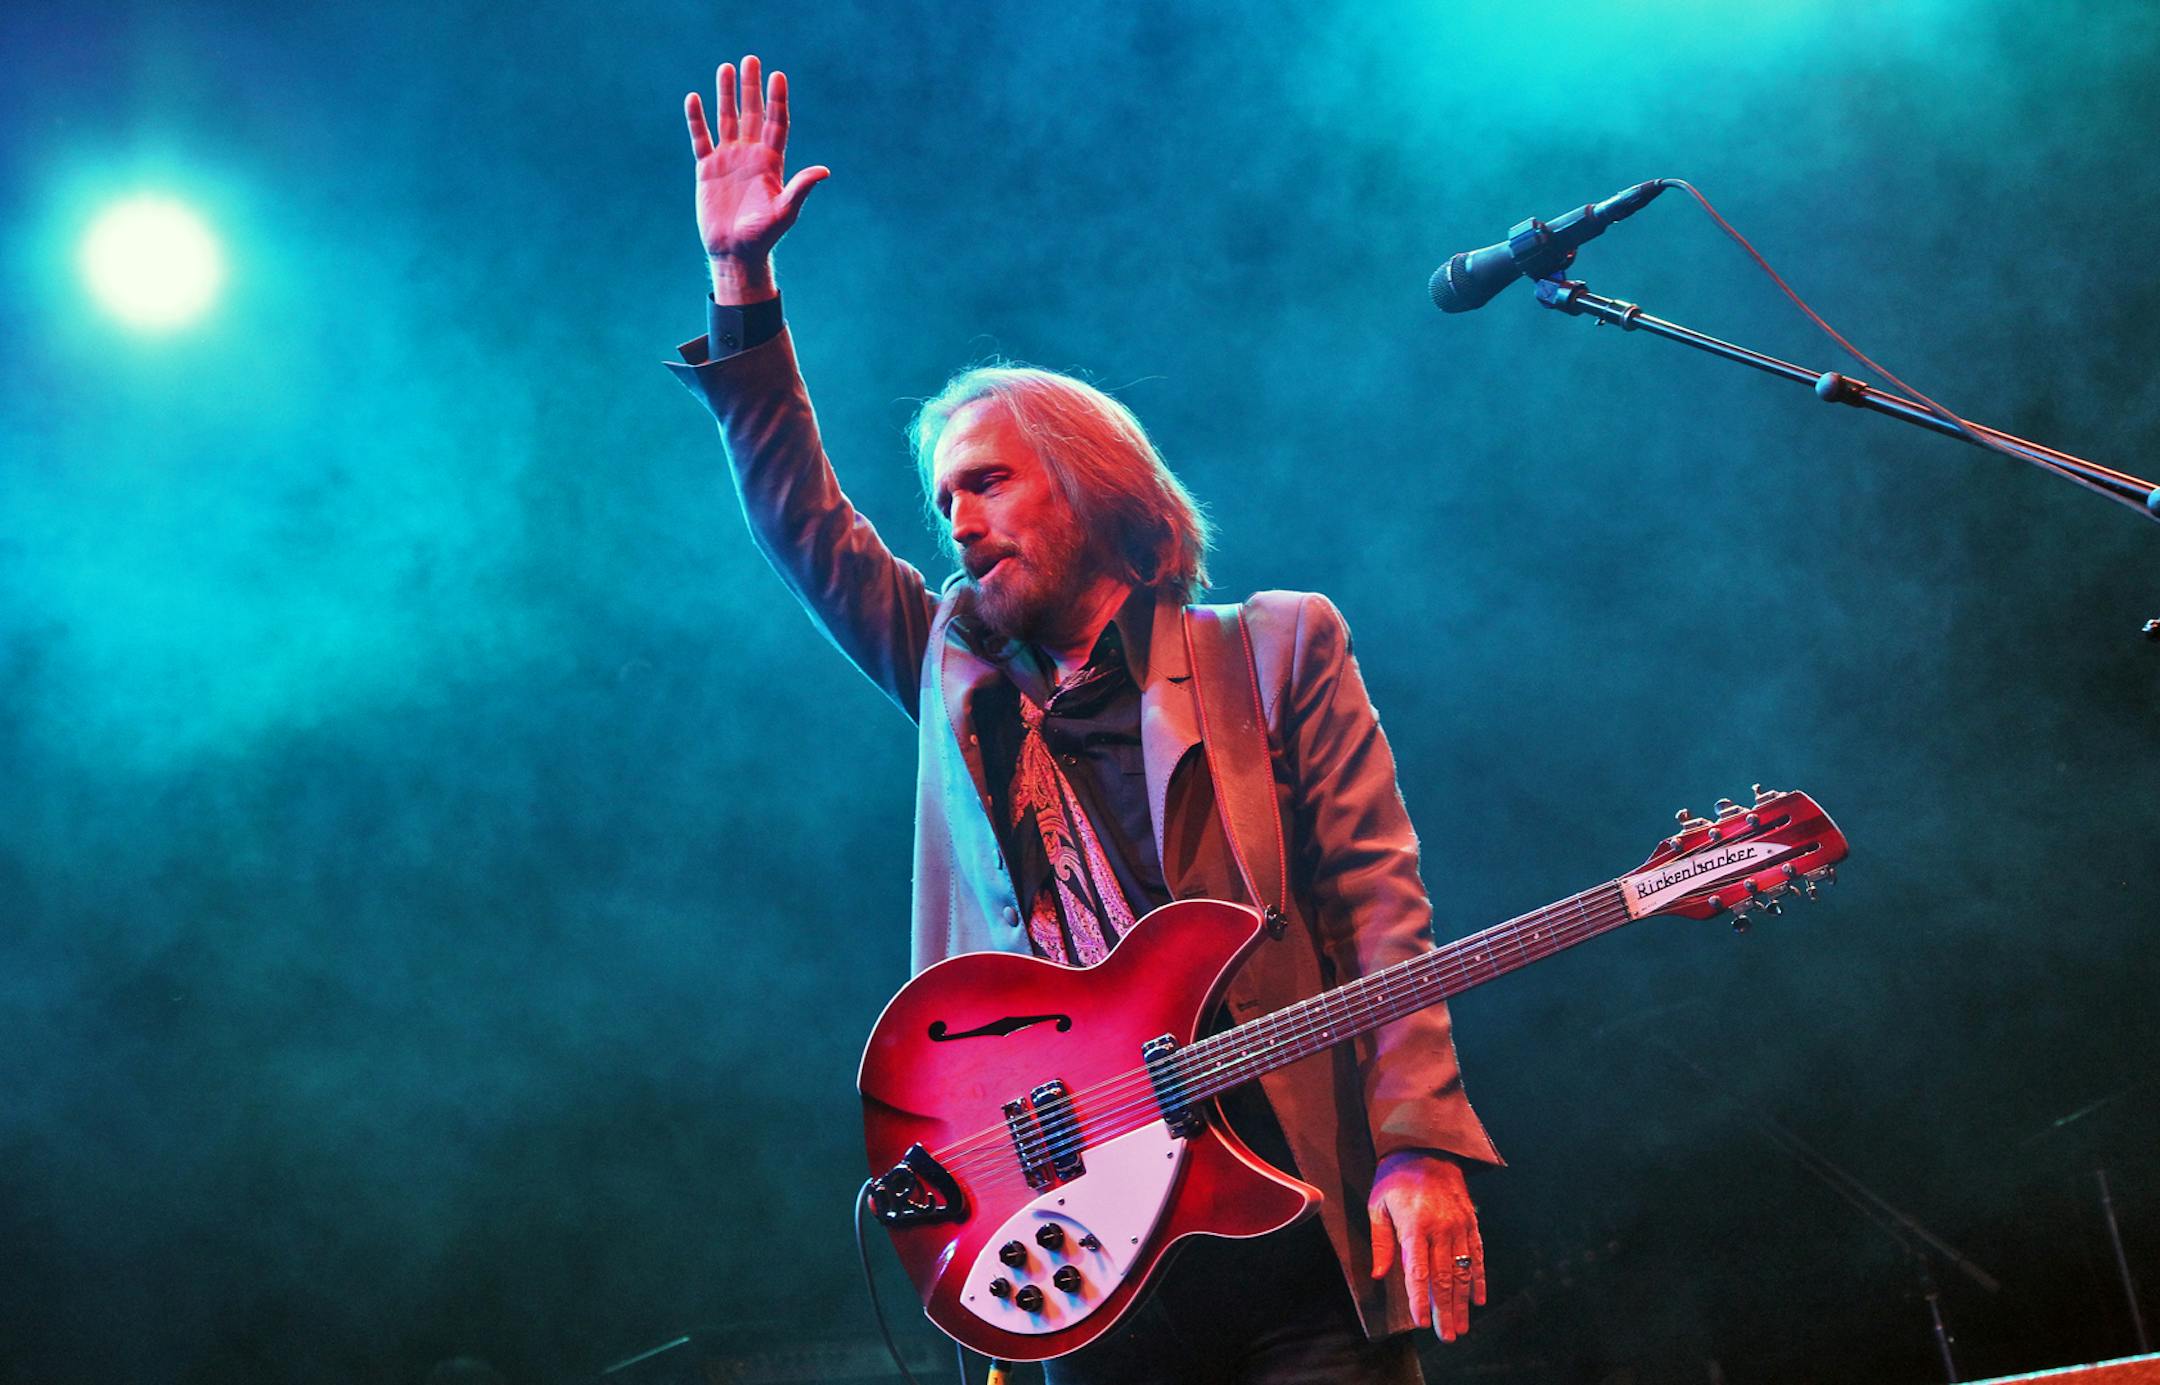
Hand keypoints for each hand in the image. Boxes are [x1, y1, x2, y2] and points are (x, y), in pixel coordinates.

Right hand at [683, 55, 829, 298]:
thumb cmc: (763, 236)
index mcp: (771, 163)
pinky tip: (694, 98)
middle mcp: (750, 156)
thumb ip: (800, 188)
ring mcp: (728, 160)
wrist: (735, 253)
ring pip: (726, 119)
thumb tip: (824, 171)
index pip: (776, 123)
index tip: (778, 76)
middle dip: (752, 87)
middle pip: (752, 113)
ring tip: (725, 68)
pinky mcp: (706, 169)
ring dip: (725, 94)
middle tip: (751, 59)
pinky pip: (701, 138)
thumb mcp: (784, 212)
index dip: (777, 100)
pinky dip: (696, 119)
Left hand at [1368, 1150, 1484, 1342]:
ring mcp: (1459, 1225)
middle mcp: (1440, 1228)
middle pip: (1443, 1278)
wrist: (1425, 1147)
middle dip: (1445, 1310)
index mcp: (1415, 1225)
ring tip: (1461, 1327)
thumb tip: (1379, 1275)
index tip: (1421, 1322)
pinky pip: (1477, 1255)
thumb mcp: (1377, 1205)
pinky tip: (1478, 1299)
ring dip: (1462, 1302)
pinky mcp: (1471, 1222)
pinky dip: (1479, 1279)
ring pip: (1462, 1271)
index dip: (1420, 1299)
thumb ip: (1381, 1242)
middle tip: (1447, 1336)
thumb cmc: (1394, 1179)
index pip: (1418, 1271)